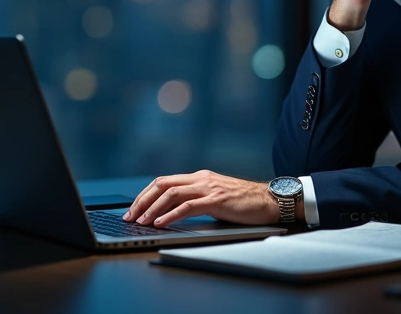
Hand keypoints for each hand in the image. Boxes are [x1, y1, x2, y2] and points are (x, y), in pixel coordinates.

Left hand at [123, 170, 298, 228]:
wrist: (270, 200)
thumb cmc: (245, 202)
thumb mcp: (216, 196)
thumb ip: (197, 199)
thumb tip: (171, 213)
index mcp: (199, 177)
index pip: (164, 182)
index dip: (145, 195)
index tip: (133, 209)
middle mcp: (201, 179)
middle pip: (162, 184)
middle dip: (142, 201)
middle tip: (130, 216)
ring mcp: (209, 188)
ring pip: (171, 194)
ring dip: (152, 209)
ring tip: (141, 222)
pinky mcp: (217, 200)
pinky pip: (188, 206)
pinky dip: (171, 215)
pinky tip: (161, 223)